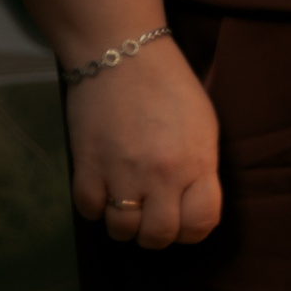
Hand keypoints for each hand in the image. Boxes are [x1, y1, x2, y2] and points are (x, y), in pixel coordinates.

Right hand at [65, 41, 221, 247]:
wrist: (121, 53)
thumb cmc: (170, 87)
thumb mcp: (204, 128)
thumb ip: (202, 168)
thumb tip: (194, 202)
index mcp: (196, 164)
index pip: (200, 225)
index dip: (193, 231)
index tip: (183, 221)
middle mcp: (160, 175)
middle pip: (159, 236)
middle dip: (157, 236)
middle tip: (152, 219)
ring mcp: (121, 171)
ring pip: (121, 229)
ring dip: (124, 226)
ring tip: (126, 208)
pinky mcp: (86, 163)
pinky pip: (88, 209)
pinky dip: (95, 209)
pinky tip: (102, 193)